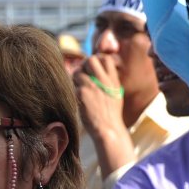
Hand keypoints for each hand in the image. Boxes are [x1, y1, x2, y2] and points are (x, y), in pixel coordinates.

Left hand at [73, 55, 133, 176]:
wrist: (108, 129)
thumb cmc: (111, 114)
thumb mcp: (115, 94)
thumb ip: (108, 82)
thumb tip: (97, 74)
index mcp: (113, 80)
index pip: (106, 58)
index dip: (98, 60)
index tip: (93, 69)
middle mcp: (103, 80)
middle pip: (90, 60)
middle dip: (84, 65)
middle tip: (82, 75)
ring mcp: (92, 86)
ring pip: (77, 72)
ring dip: (75, 79)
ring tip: (78, 89)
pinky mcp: (81, 94)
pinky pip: (72, 86)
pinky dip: (72, 91)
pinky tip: (77, 100)